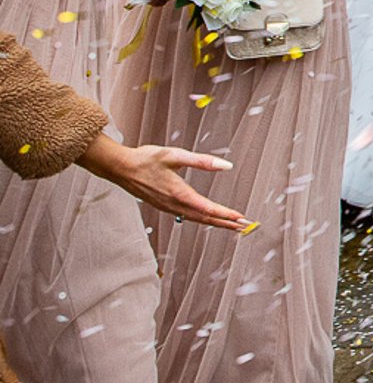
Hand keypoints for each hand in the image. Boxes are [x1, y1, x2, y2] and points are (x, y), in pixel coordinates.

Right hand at [75, 134, 248, 230]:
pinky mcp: (163, 206)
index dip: (226, 214)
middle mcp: (173, 204)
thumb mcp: (176, 155)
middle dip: (225, 223)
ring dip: (215, 223)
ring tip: (231, 225)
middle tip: (244, 227)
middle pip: (204, 218)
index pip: (207, 208)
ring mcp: (167, 207)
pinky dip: (201, 219)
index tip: (241, 218)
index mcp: (178, 193)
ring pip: (195, 219)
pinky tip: (207, 219)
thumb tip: (226, 165)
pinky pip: (186, 216)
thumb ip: (202, 161)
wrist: (120, 167)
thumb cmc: (146, 159)